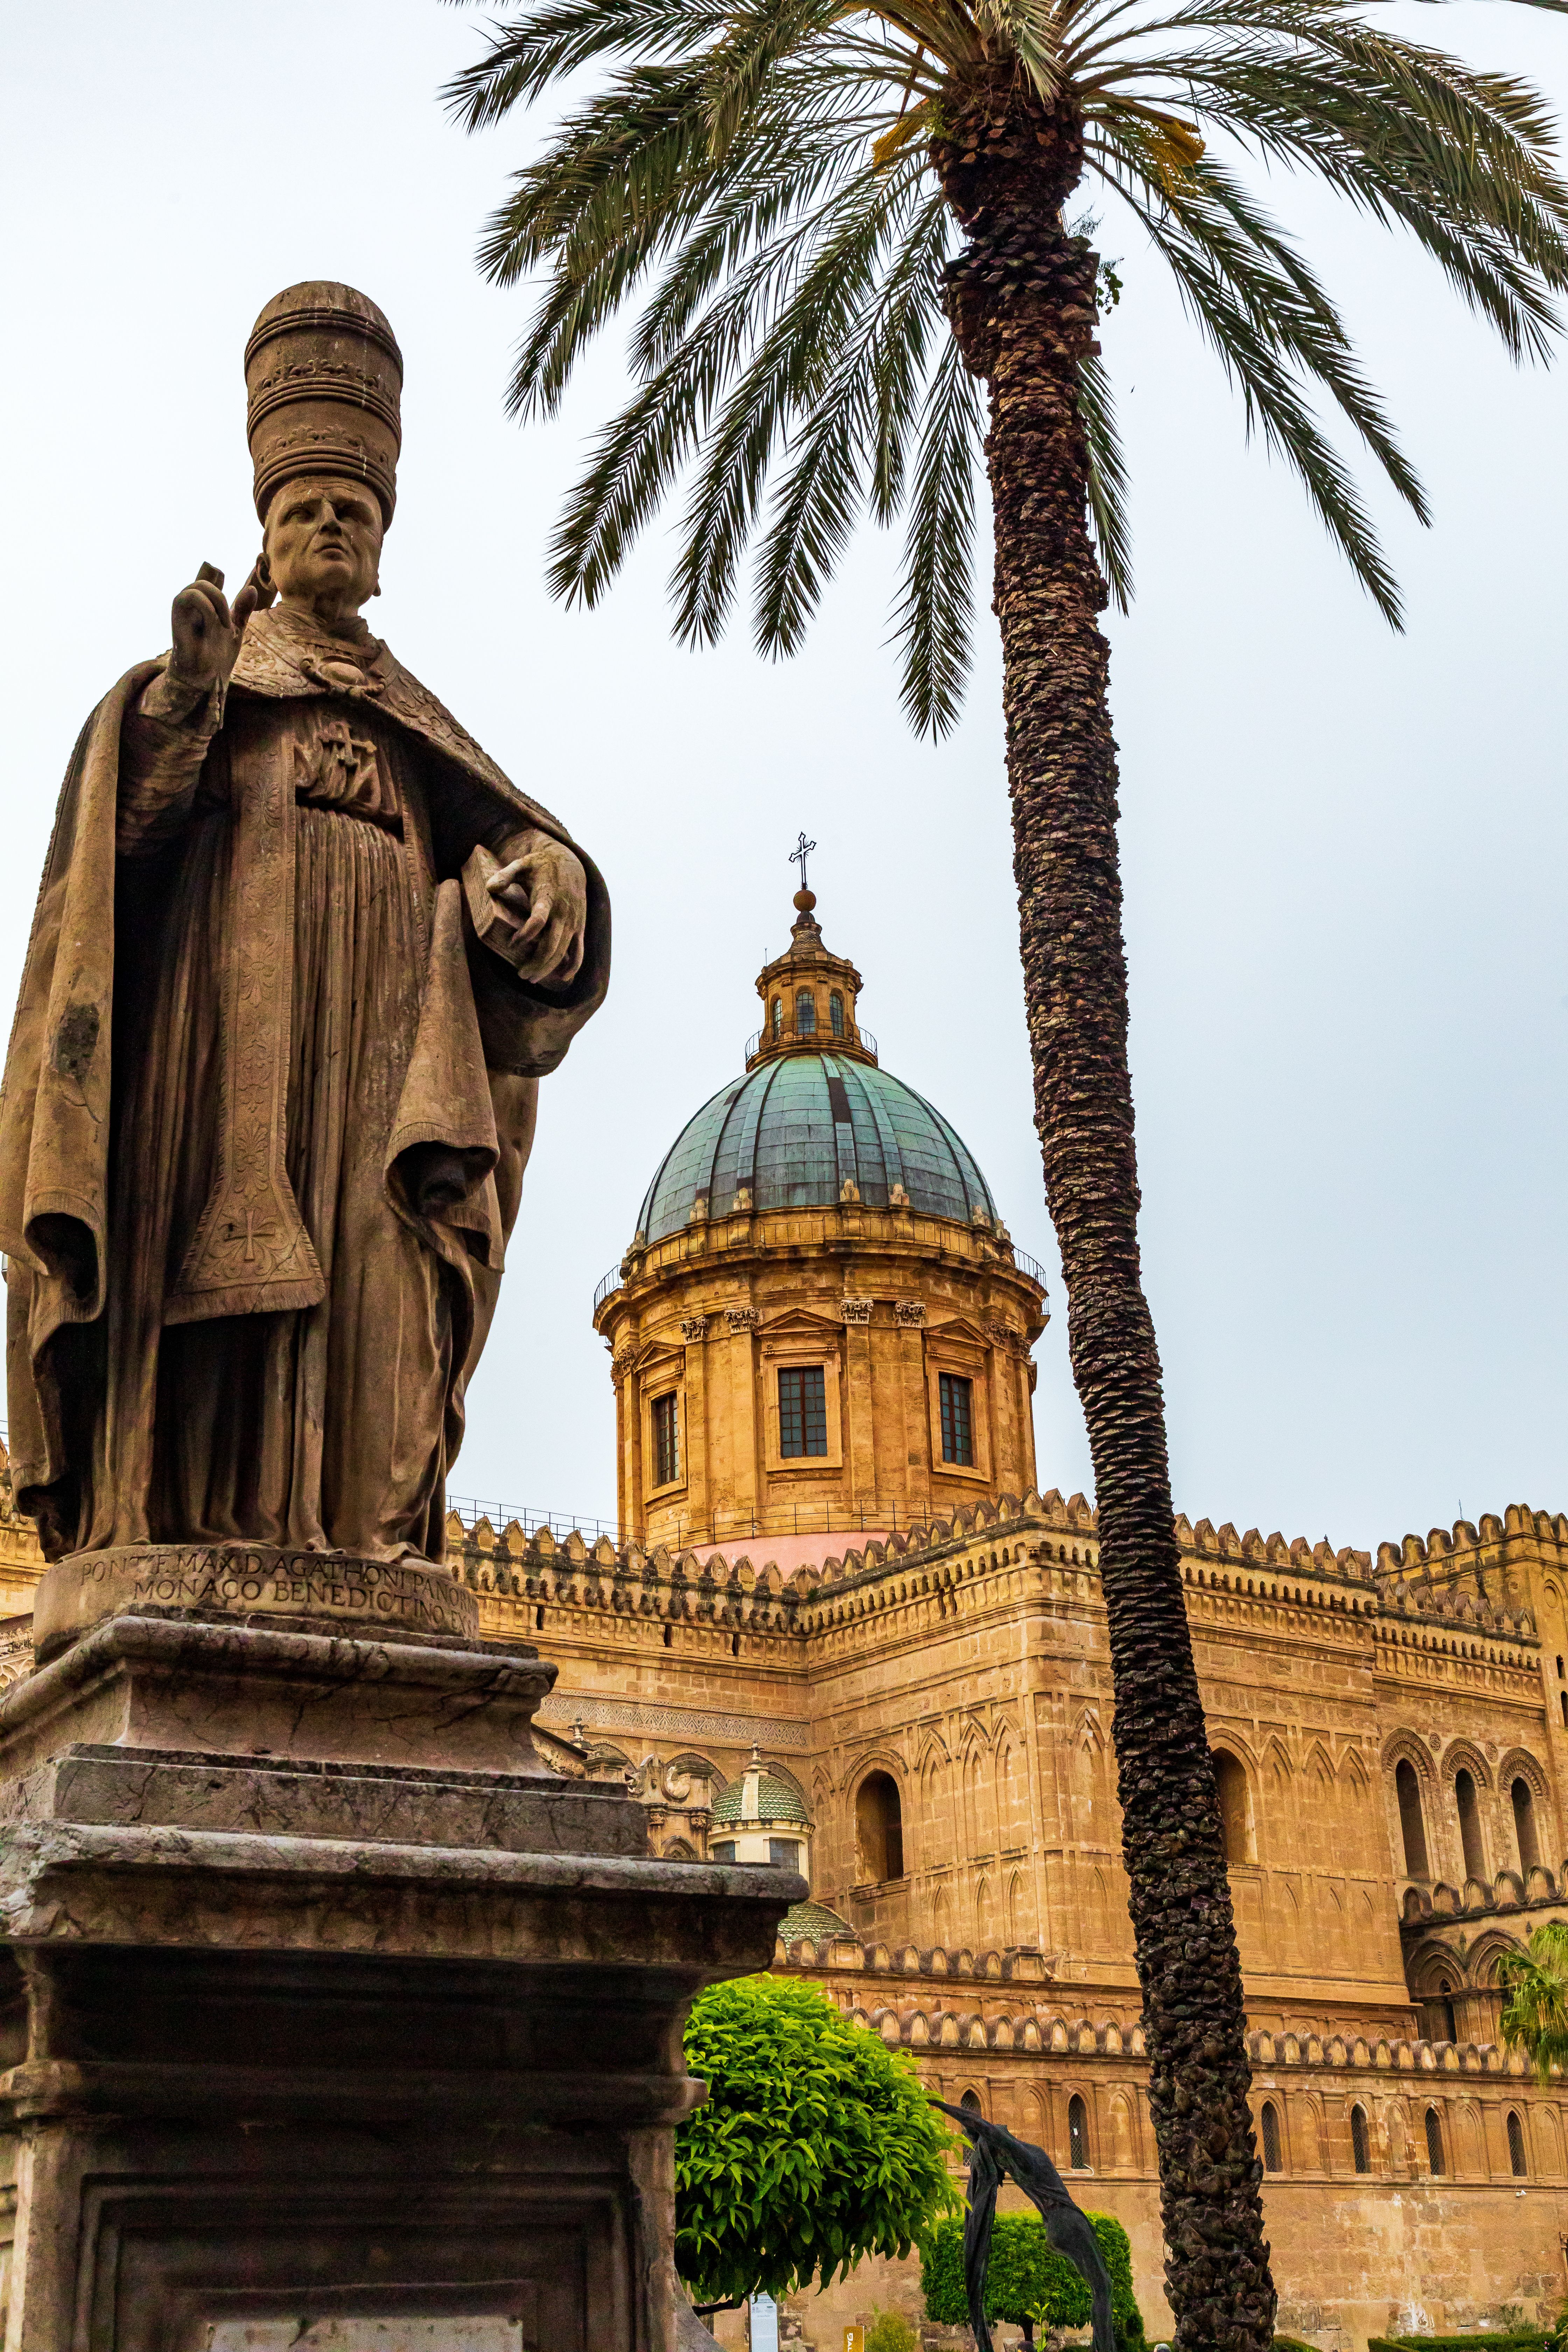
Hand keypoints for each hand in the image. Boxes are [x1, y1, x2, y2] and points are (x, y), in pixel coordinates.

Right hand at [168, 561, 261, 695]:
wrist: (207, 678)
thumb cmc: (218, 656)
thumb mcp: (236, 630)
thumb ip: (242, 610)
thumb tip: (251, 588)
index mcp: (207, 605)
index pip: (208, 578)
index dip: (216, 575)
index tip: (224, 582)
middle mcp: (194, 605)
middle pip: (204, 577)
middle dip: (220, 595)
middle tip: (229, 623)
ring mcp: (184, 610)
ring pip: (196, 585)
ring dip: (215, 600)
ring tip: (224, 625)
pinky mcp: (177, 618)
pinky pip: (187, 597)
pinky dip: (206, 607)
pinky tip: (213, 625)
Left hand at [486, 832, 586, 986]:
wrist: (571, 863)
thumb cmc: (540, 865)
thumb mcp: (521, 864)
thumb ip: (505, 875)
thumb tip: (490, 888)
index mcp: (547, 896)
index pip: (538, 919)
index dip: (525, 934)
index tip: (512, 944)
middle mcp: (563, 912)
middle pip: (552, 944)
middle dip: (537, 963)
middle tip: (521, 975)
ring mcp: (573, 921)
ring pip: (563, 951)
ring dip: (548, 967)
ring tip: (531, 978)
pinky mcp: (580, 927)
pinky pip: (579, 951)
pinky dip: (573, 966)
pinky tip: (562, 977)